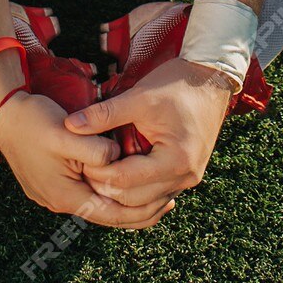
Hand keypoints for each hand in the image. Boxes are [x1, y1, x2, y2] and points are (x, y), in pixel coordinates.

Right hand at [0, 91, 172, 228]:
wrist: (2, 113)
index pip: (111, 214)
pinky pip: (86, 194)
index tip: (166, 201)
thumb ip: (95, 149)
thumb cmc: (33, 121)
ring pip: (96, 204)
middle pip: (105, 214)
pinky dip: (106, 191)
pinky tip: (120, 180)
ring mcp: (54, 193)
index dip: (141, 211)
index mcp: (65, 195)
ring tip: (150, 194)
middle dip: (136, 211)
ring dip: (122, 200)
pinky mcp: (52, 182)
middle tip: (166, 201)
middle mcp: (59, 201)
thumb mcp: (68, 133)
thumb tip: (116, 158)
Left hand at [63, 58, 233, 210]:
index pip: (125, 181)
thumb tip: (71, 125)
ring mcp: (187, 179)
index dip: (98, 173)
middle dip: (105, 187)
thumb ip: (104, 114)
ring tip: (97, 174)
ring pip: (144, 203)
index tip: (79, 160)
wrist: (211, 79)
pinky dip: (135, 192)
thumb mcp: (139, 97)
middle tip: (83, 170)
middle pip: (133, 200)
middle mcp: (185, 177)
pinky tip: (117, 178)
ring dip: (119, 194)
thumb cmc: (177, 84)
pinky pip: (155, 196)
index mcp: (176, 160)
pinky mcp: (185, 175)